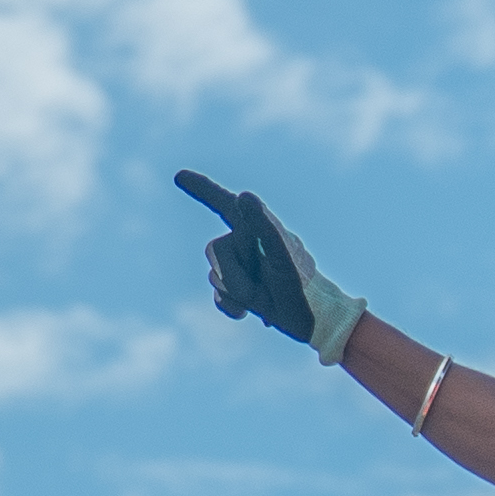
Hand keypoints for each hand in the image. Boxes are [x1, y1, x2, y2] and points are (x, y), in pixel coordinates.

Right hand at [178, 172, 356, 361]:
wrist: (314, 319)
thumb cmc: (302, 284)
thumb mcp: (282, 254)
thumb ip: (262, 224)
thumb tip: (244, 196)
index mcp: (258, 227)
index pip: (223, 202)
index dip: (201, 188)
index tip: (180, 176)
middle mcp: (248, 243)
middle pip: (214, 250)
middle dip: (233, 270)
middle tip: (265, 279)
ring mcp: (242, 267)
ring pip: (214, 276)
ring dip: (236, 291)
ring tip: (264, 297)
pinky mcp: (240, 290)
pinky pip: (218, 296)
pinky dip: (230, 306)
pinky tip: (249, 313)